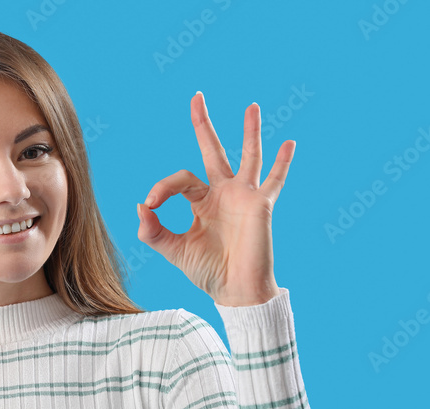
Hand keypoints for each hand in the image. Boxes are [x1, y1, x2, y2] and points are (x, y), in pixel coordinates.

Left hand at [135, 92, 294, 306]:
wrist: (235, 290)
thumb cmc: (208, 271)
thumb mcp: (174, 250)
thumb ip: (152, 231)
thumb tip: (139, 205)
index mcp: (201, 202)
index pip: (179, 180)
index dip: (161, 188)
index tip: (149, 205)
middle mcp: (222, 193)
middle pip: (212, 151)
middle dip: (204, 125)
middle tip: (197, 96)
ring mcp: (243, 196)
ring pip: (247, 156)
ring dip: (249, 131)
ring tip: (251, 106)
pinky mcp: (261, 206)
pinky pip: (274, 181)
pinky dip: (283, 164)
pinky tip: (289, 143)